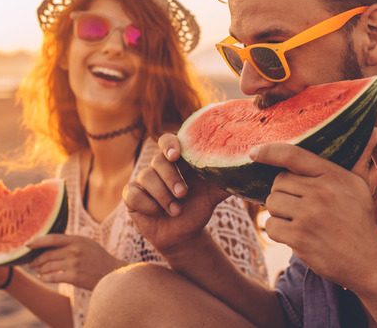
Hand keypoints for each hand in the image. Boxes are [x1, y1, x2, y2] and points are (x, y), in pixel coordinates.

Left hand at [26, 234, 125, 290]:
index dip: (37, 241)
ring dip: (40, 269)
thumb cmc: (97, 257)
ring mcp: (74, 264)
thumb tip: (48, 243)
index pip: (52, 238)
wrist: (112, 272)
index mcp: (76, 240)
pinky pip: (53, 277)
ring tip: (37, 270)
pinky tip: (43, 277)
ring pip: (48, 266)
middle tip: (31, 262)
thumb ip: (70, 242)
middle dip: (36, 259)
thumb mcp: (86, 243)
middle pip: (47, 254)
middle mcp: (74, 251)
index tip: (27, 244)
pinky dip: (45, 277)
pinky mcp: (74, 277)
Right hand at [123, 133, 229, 254]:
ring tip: (176, 210)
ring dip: (163, 196)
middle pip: (158, 160)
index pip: (167, 141)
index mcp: (177, 161)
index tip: (176, 155)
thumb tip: (244, 170)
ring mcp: (143, 181)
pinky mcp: (132, 196)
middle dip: (171, 178)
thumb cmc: (197, 210)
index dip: (170, 144)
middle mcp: (158, 167)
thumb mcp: (212, 196)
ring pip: (146, 177)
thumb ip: (224, 181)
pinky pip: (133, 194)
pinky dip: (148, 205)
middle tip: (182, 194)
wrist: (184, 236)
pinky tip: (157, 213)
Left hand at [258, 128, 376, 289]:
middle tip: (300, 206)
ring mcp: (309, 215)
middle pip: (278, 182)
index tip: (254, 152)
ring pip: (272, 203)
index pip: (293, 155)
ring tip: (299, 220)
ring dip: (279, 213)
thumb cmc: (361, 219)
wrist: (368, 260)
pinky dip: (278, 232)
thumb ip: (361, 158)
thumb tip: (376, 130)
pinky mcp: (300, 237)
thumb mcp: (361, 185)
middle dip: (283, 193)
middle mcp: (320, 192)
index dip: (270, 151)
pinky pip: (271, 226)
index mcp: (333, 175)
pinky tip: (296, 235)